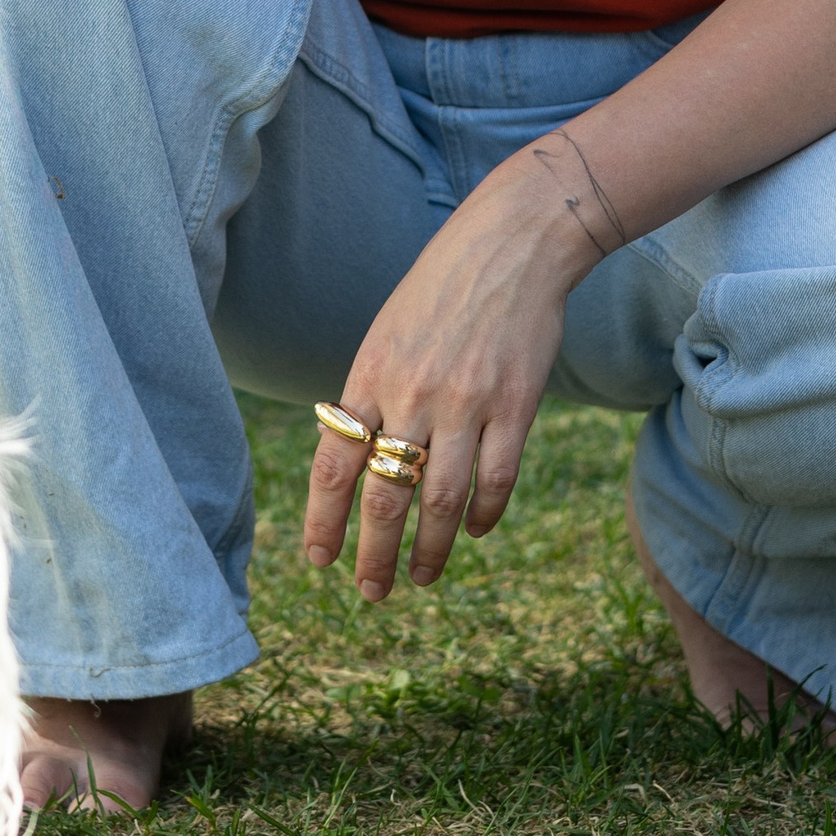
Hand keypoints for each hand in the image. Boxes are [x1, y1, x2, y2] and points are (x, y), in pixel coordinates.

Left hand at [304, 153, 596, 599]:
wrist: (512, 243)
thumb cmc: (441, 288)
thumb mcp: (387, 332)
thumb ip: (371, 394)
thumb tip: (353, 463)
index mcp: (371, 374)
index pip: (334, 464)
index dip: (323, 520)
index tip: (320, 560)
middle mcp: (413, 394)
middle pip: (384, 496)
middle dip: (374, 555)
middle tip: (371, 592)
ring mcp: (467, 403)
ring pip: (440, 500)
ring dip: (429, 551)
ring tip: (422, 578)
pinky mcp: (515, 405)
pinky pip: (496, 478)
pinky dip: (482, 514)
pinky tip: (472, 530)